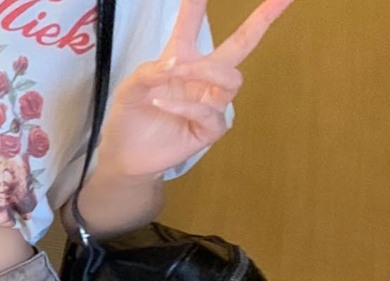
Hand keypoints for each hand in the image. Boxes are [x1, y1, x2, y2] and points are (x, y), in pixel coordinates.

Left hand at [93, 0, 296, 184]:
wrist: (126, 156)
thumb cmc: (130, 117)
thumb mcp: (130, 87)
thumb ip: (150, 71)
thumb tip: (177, 64)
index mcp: (183, 57)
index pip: (194, 21)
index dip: (199, 1)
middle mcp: (203, 77)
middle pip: (242, 44)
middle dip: (264, 19)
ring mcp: (210, 103)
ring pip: (230, 78)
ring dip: (205, 71)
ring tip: (176, 74)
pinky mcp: (209, 130)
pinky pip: (211, 112)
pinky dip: (187, 105)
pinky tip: (164, 104)